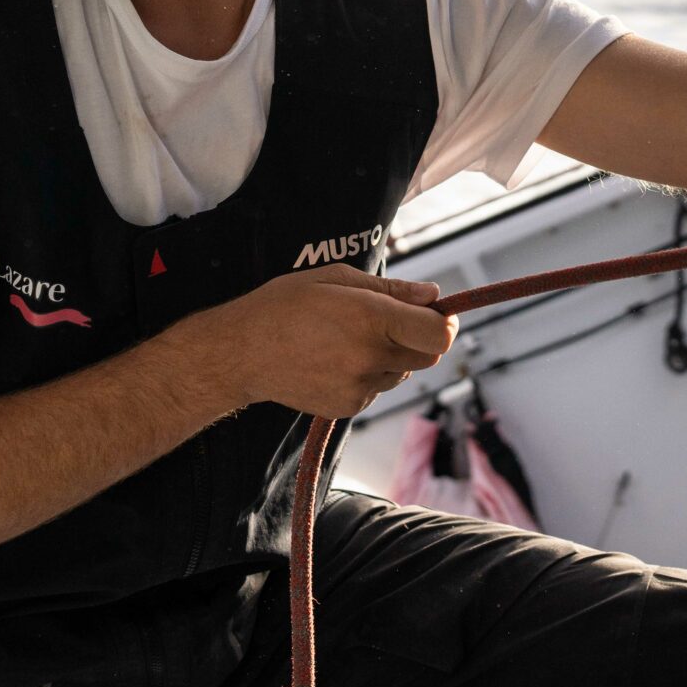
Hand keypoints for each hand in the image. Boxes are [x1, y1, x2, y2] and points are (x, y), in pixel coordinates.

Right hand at [180, 266, 457, 418]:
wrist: (240, 353)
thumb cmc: (285, 305)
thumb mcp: (336, 280)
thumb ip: (391, 290)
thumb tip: (433, 295)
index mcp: (372, 320)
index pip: (439, 335)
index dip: (445, 324)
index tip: (438, 314)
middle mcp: (370, 358)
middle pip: (428, 356)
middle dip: (419, 338)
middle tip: (390, 321)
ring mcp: (360, 387)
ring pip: (402, 373)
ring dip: (391, 357)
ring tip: (349, 339)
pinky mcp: (348, 406)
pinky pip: (377, 389)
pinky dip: (368, 375)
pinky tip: (336, 359)